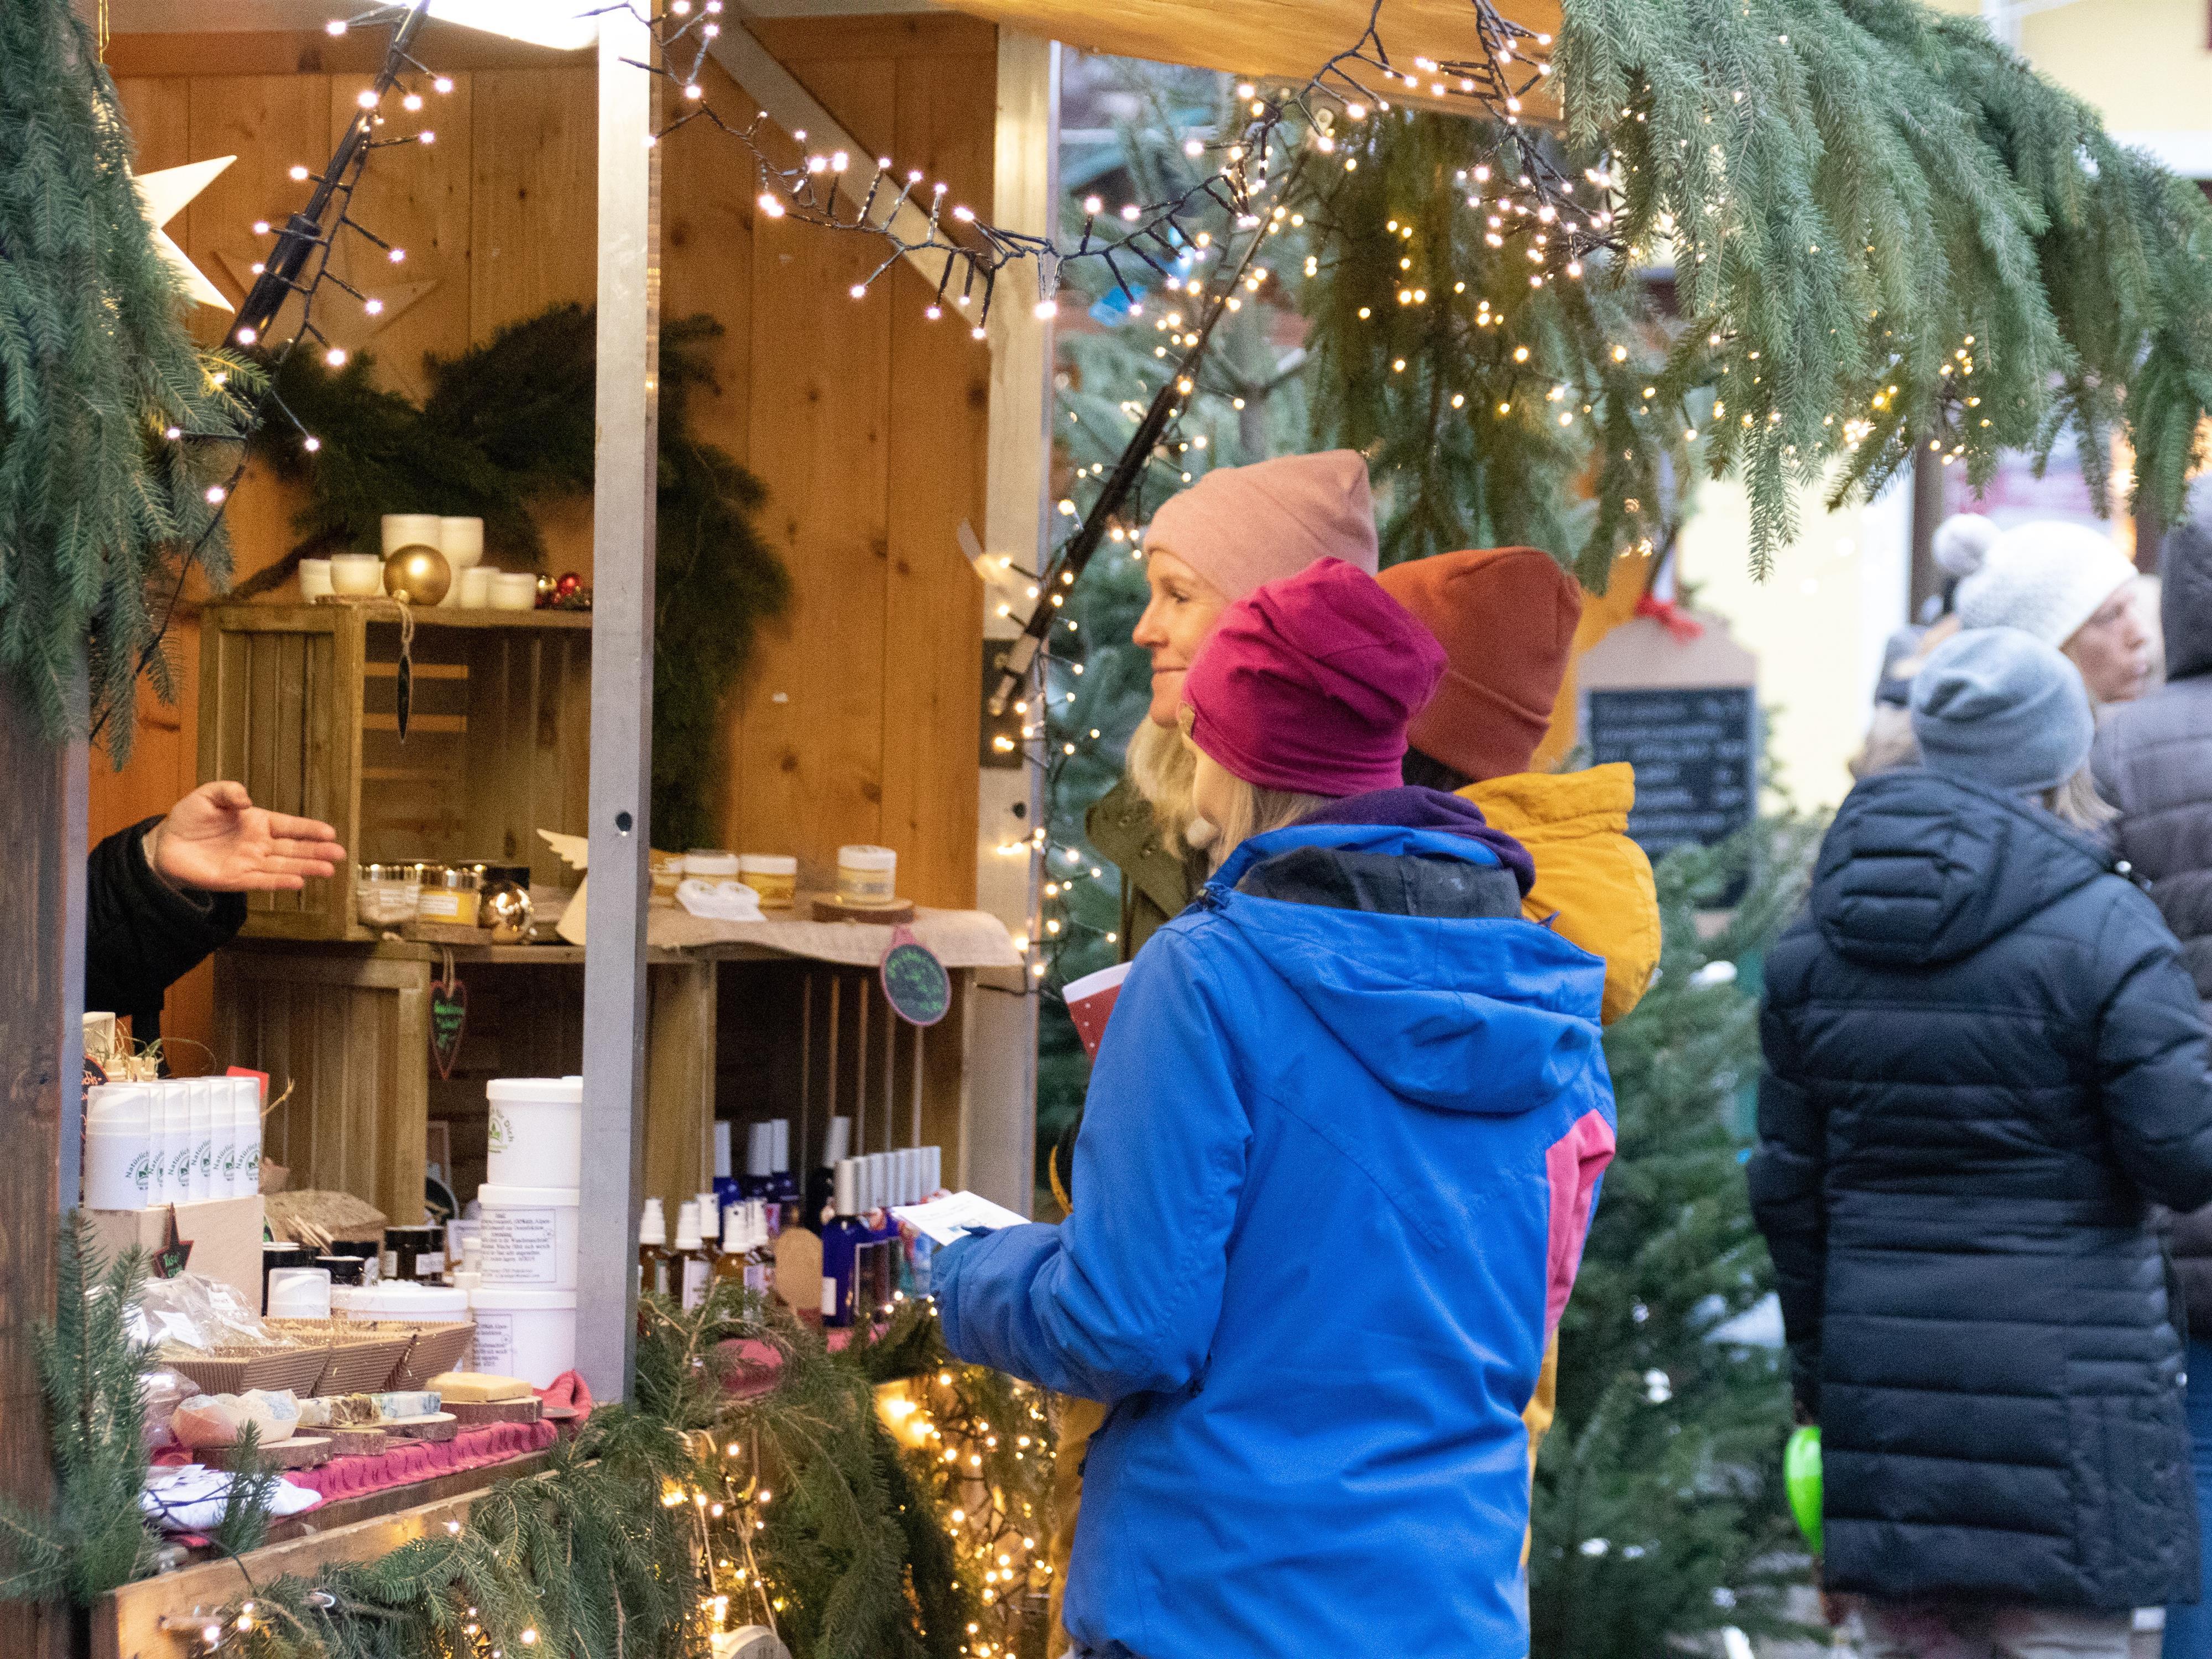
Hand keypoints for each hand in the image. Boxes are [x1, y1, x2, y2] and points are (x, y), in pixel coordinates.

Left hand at [146, 782, 345, 892]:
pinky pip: (263, 881)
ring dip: (306, 868)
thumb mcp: (208, 795)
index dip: (309, 829)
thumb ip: (229, 792)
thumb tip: (247, 801)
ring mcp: (250, 863)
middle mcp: (259, 844)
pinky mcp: (237, 880)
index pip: (289, 826)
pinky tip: (298, 882)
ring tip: (328, 871)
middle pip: (294, 848)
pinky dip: (280, 882)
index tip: (330, 832)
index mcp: (257, 822)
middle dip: (317, 851)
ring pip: (284, 866)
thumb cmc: (190, 818)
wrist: (165, 844)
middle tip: (339, 854)